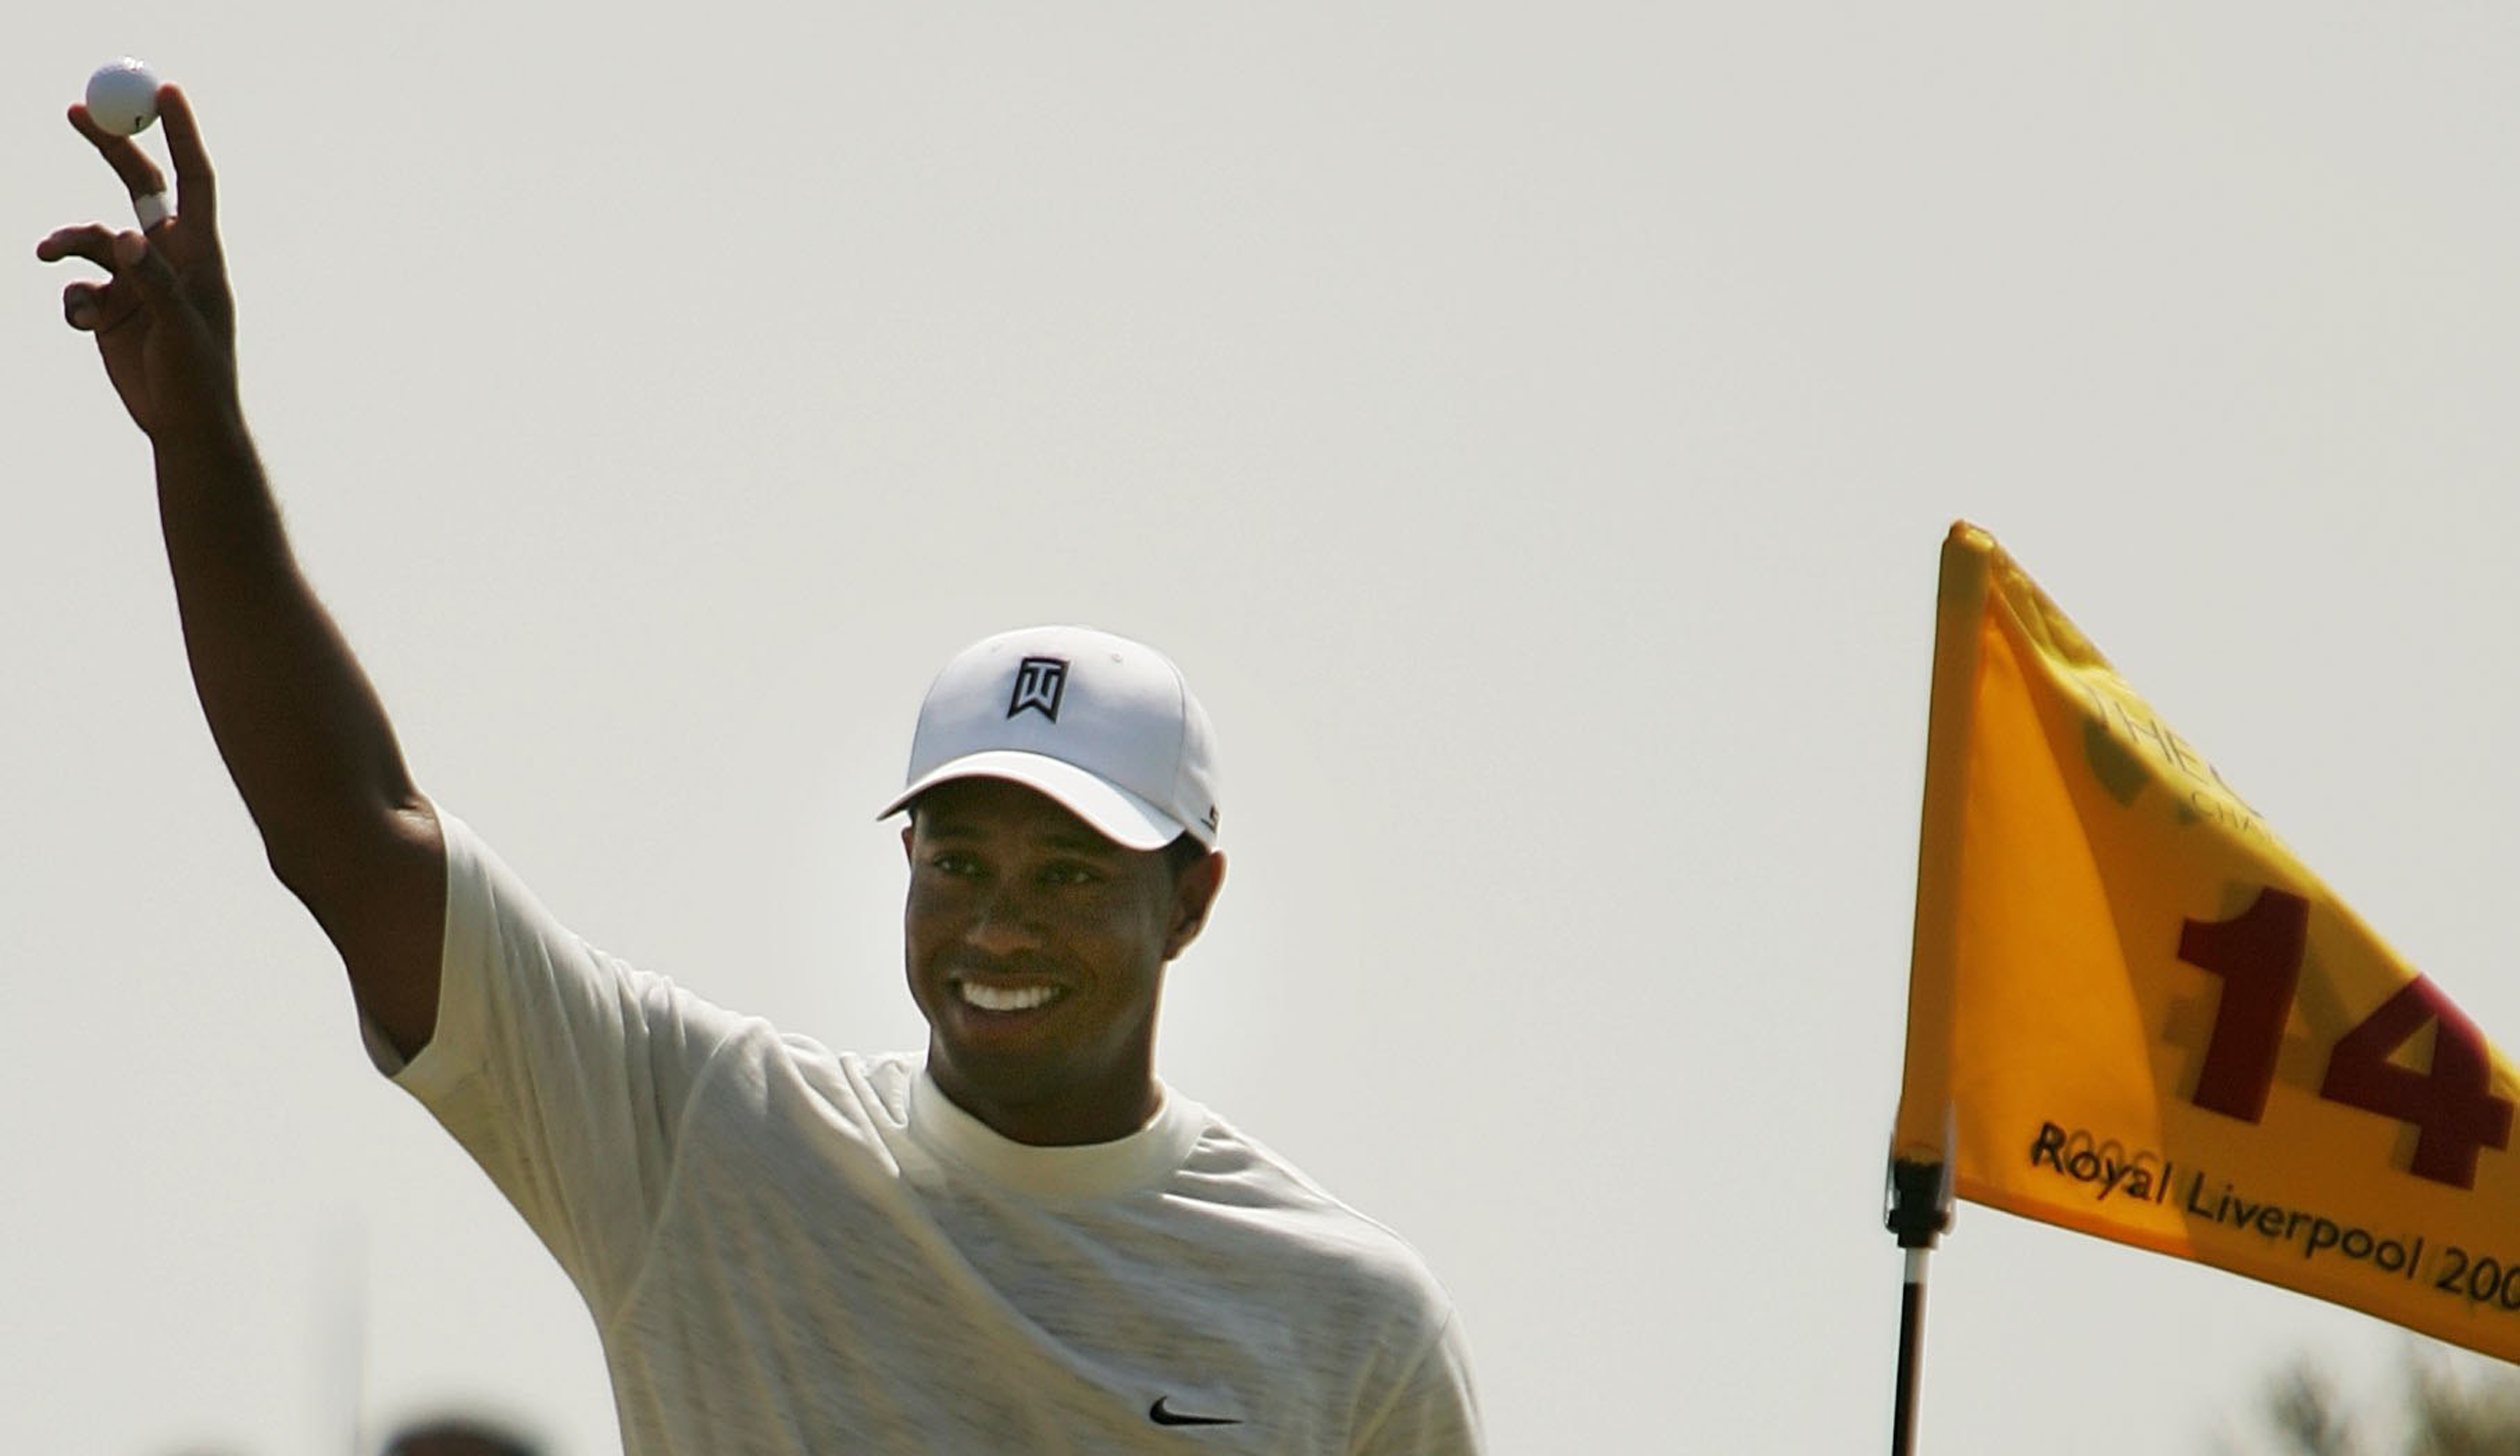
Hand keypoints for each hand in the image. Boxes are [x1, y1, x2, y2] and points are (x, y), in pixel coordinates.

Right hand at [36, 86, 239, 445]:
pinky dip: (71, 299)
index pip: (193, 179)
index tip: (165, 91)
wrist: (182, 427)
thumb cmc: (200, 381)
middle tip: (74, 108)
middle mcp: (168, 258)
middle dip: (109, 146)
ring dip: (66, 241)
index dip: (181, 134)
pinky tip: (84, 326)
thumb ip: (156, 283)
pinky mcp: (112, 308)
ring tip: (51, 257)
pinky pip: (77, 286)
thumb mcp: (181, 331)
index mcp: (199, 254)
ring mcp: (137, 281)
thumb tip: (129, 238)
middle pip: (137, 186)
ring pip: (91, 239)